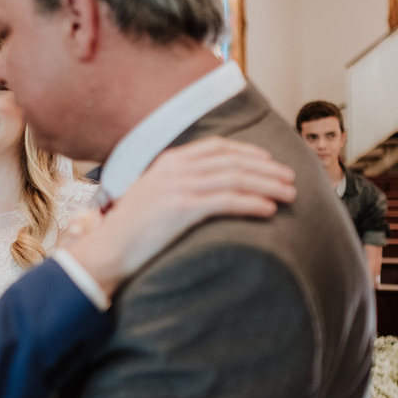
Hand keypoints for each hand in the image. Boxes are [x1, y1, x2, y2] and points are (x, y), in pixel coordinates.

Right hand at [66, 136, 295, 295]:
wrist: (107, 249)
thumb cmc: (130, 230)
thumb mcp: (153, 196)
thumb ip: (176, 184)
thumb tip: (205, 189)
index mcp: (169, 161)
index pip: (217, 147)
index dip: (248, 152)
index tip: (269, 161)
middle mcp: (175, 168)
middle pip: (233, 161)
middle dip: (267, 169)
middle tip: (290, 179)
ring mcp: (178, 186)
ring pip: (235, 178)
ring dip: (267, 185)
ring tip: (289, 195)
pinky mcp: (182, 208)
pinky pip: (226, 201)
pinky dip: (252, 203)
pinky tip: (269, 209)